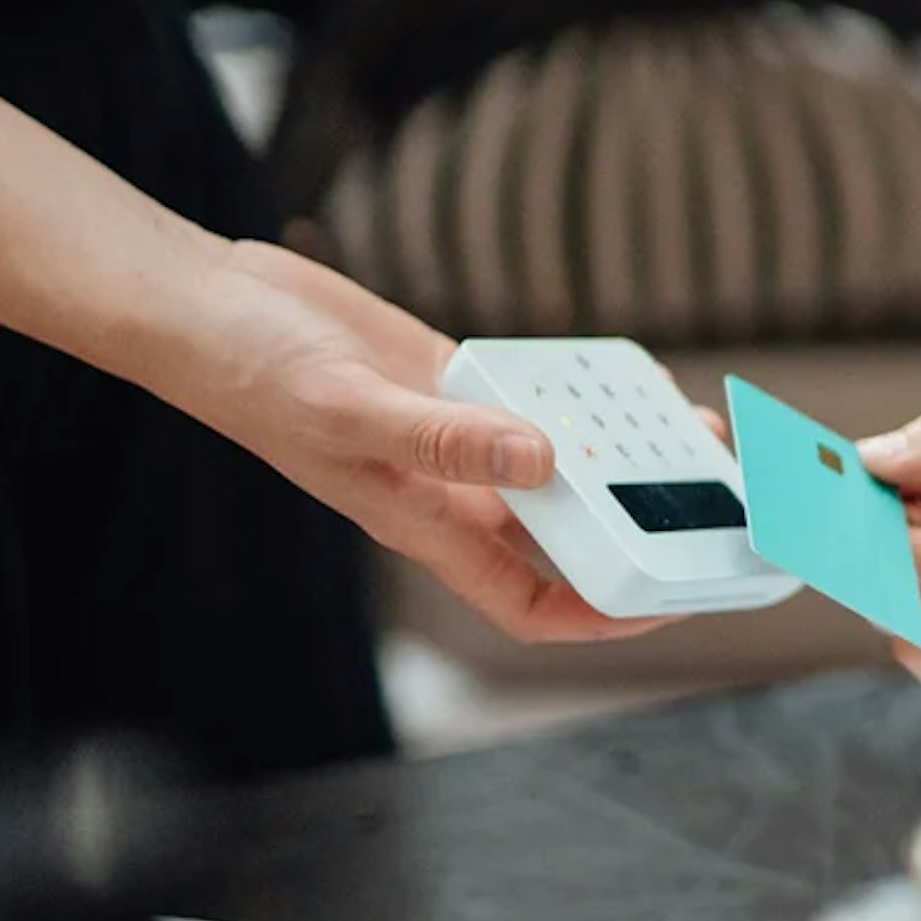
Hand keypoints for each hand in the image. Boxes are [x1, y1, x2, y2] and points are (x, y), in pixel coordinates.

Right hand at [167, 242, 648, 644]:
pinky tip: (622, 375)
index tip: (674, 602)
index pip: (533, 600)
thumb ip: (446, 438)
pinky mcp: (454, 380)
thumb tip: (543, 460)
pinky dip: (581, 390)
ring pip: (560, 460)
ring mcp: (458, 434)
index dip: (604, 614)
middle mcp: (453, 490)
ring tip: (687, 427)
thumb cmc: (254, 375)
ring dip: (622, 451)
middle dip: (641, 520)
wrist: (209, 306)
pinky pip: (537, 395)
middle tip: (711, 494)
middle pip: (566, 529)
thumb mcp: (353, 410)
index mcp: (428, 525)